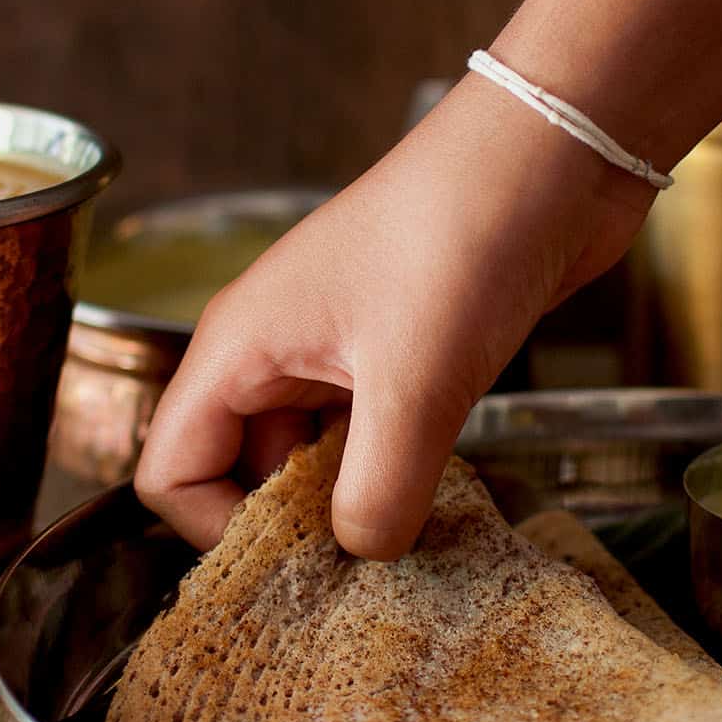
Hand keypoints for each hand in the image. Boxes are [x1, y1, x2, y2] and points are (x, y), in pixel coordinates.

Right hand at [135, 75, 653, 558]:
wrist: (553, 153)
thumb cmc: (464, 234)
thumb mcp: (416, 382)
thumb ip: (379, 488)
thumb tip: (364, 554)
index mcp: (241, 345)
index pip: (168, 468)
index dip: (215, 528)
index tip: (296, 560)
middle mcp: (276, 347)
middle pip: (236, 468)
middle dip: (286, 524)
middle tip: (357, 568)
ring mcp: (340, 346)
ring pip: (309, 454)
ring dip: (346, 499)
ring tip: (403, 536)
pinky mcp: (401, 349)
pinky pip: (370, 433)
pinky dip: (392, 470)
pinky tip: (437, 490)